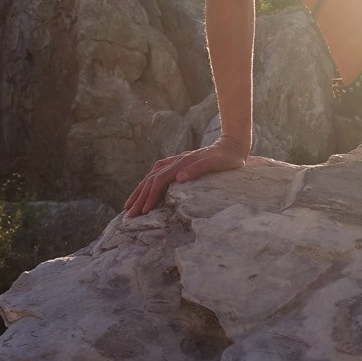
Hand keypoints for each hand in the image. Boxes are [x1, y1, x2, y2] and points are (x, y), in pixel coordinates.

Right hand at [124, 143, 247, 216]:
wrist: (232, 145)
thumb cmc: (227, 158)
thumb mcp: (216, 163)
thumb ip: (198, 169)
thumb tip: (178, 178)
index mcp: (182, 162)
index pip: (159, 181)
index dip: (150, 196)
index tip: (143, 211)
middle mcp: (176, 161)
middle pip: (151, 180)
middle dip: (139, 197)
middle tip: (128, 214)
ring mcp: (176, 161)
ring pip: (151, 176)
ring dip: (139, 191)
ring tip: (129, 204)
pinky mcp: (179, 163)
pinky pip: (157, 173)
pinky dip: (148, 182)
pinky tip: (144, 188)